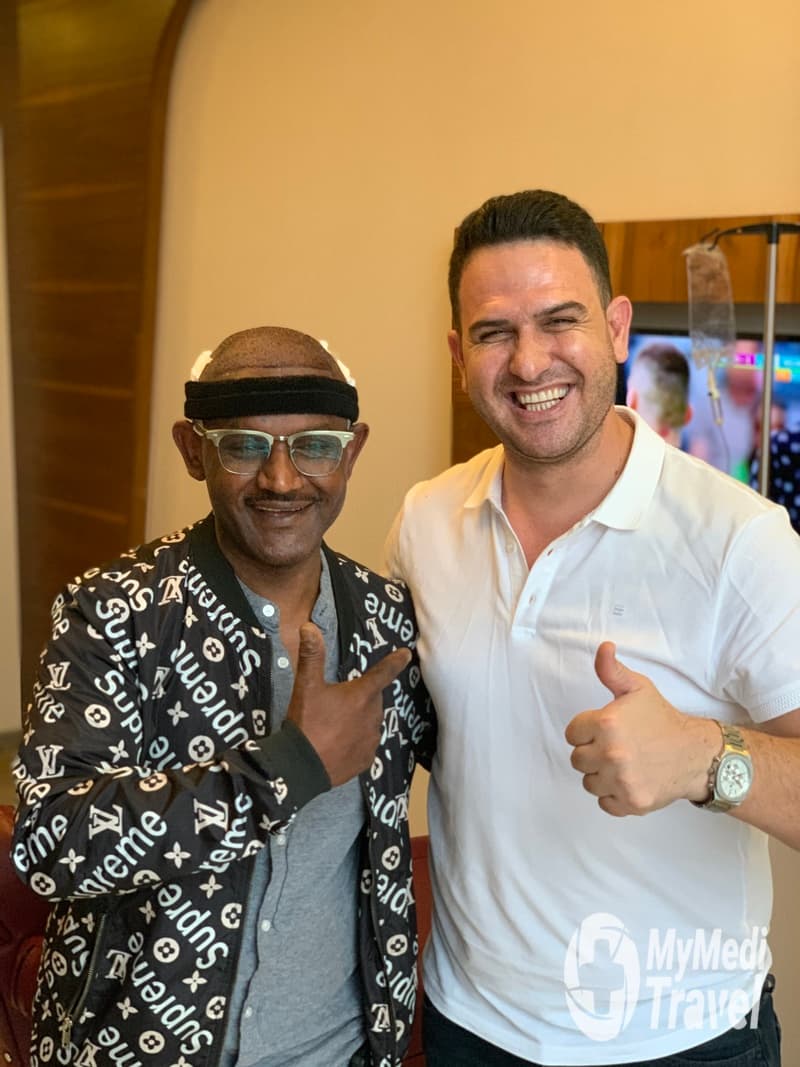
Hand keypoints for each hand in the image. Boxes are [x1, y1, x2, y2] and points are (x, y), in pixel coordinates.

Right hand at [287, 622, 410, 785]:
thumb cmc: (306, 722)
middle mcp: (373, 717)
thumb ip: (311, 655)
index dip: (395, 662)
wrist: (300, 766)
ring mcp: (371, 740)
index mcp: (361, 695)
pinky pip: (366, 745)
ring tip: (335, 726)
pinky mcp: (366, 760)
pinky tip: (339, 744)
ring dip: (359, 720)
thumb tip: (309, 627)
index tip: (407, 654)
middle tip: (337, 703)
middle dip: (360, 698)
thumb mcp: (306, 686)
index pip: (383, 673)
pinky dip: (356, 742)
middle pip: (373, 700)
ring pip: (370, 722)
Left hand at [564, 642, 717, 815]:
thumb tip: (603, 647)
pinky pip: (604, 803)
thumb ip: (612, 670)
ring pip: (589, 782)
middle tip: (616, 747)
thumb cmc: (662, 719)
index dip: (587, 730)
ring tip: (623, 764)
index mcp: (607, 723)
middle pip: (577, 760)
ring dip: (601, 775)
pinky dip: (614, 796)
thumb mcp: (637, 688)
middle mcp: (611, 754)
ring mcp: (621, 781)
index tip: (605, 729)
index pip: (572, 733)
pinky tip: (628, 780)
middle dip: (592, 753)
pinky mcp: (631, 803)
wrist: (695, 754)